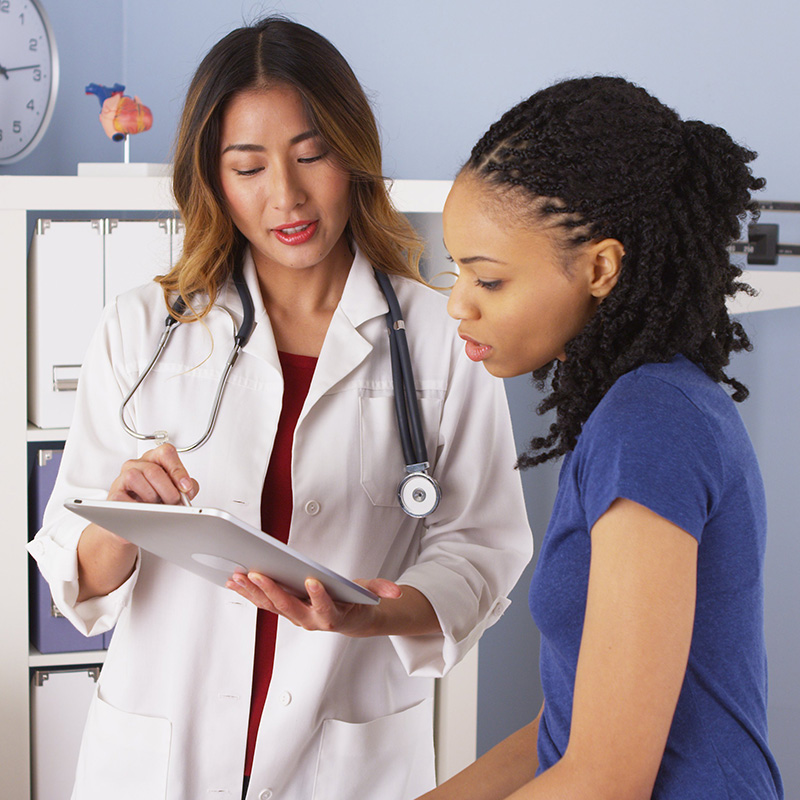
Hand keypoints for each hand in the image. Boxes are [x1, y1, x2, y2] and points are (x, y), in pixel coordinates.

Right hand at [107, 443, 198, 506]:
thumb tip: (188, 491)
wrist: (134, 518)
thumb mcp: (175, 490)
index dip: (177, 470)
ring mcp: (123, 476)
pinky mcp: (114, 493)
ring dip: (151, 496)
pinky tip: (144, 510)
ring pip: (135, 477)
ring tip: (157, 506)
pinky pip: (121, 496)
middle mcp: (138, 464)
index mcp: (154, 459)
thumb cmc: (156, 500)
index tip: (185, 487)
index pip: (166, 453)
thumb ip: (186, 488)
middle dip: (168, 490)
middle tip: (174, 502)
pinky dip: (136, 505)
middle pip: (153, 470)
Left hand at [226, 573, 402, 636]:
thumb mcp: (372, 593)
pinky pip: (264, 604)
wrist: (349, 620)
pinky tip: (235, 579)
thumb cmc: (356, 602)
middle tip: (259, 573)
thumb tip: (396, 592)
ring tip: (238, 575)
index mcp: (333, 615)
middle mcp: (310, 619)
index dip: (319, 596)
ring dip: (254, 592)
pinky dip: (249, 592)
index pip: (325, 608)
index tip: (312, 581)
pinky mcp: (284, 610)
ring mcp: (295, 616)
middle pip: (289, 607)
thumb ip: (382, 590)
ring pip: (271, 606)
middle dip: (273, 590)